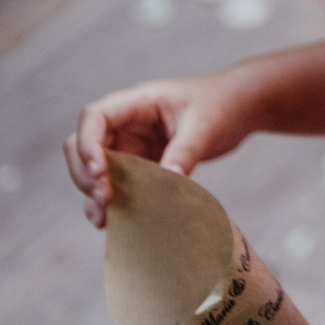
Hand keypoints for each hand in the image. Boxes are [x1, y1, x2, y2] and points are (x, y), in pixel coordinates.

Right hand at [62, 73, 257, 227]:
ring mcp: (132, 144)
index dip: (87, 145)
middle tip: (105, 201)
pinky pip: (117, 182)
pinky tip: (114, 222)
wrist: (241, 108)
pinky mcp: (142, 164)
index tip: (99, 174)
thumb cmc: (223, 105)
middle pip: (83, 145)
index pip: (94, 117)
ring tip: (104, 219)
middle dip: (86, 175)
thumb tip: (166, 182)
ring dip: (93, 193)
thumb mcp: (205, 126)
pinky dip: (112, 200)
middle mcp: (127, 123)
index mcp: (138, 102)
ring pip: (95, 168)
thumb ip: (184, 153)